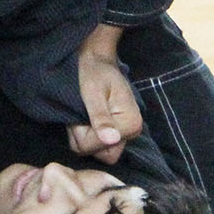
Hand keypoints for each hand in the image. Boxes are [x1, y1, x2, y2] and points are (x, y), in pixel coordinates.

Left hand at [68, 24, 140, 164]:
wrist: (95, 60)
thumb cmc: (93, 72)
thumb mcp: (92, 93)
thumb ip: (100, 118)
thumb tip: (111, 139)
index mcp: (131, 124)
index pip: (101, 149)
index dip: (85, 134)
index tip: (84, 112)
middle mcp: (132, 132)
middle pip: (101, 154)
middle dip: (85, 137)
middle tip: (81, 113)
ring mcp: (125, 133)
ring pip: (97, 150)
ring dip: (84, 134)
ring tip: (83, 112)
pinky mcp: (117, 131)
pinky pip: (97, 144)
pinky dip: (86, 133)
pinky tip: (85, 117)